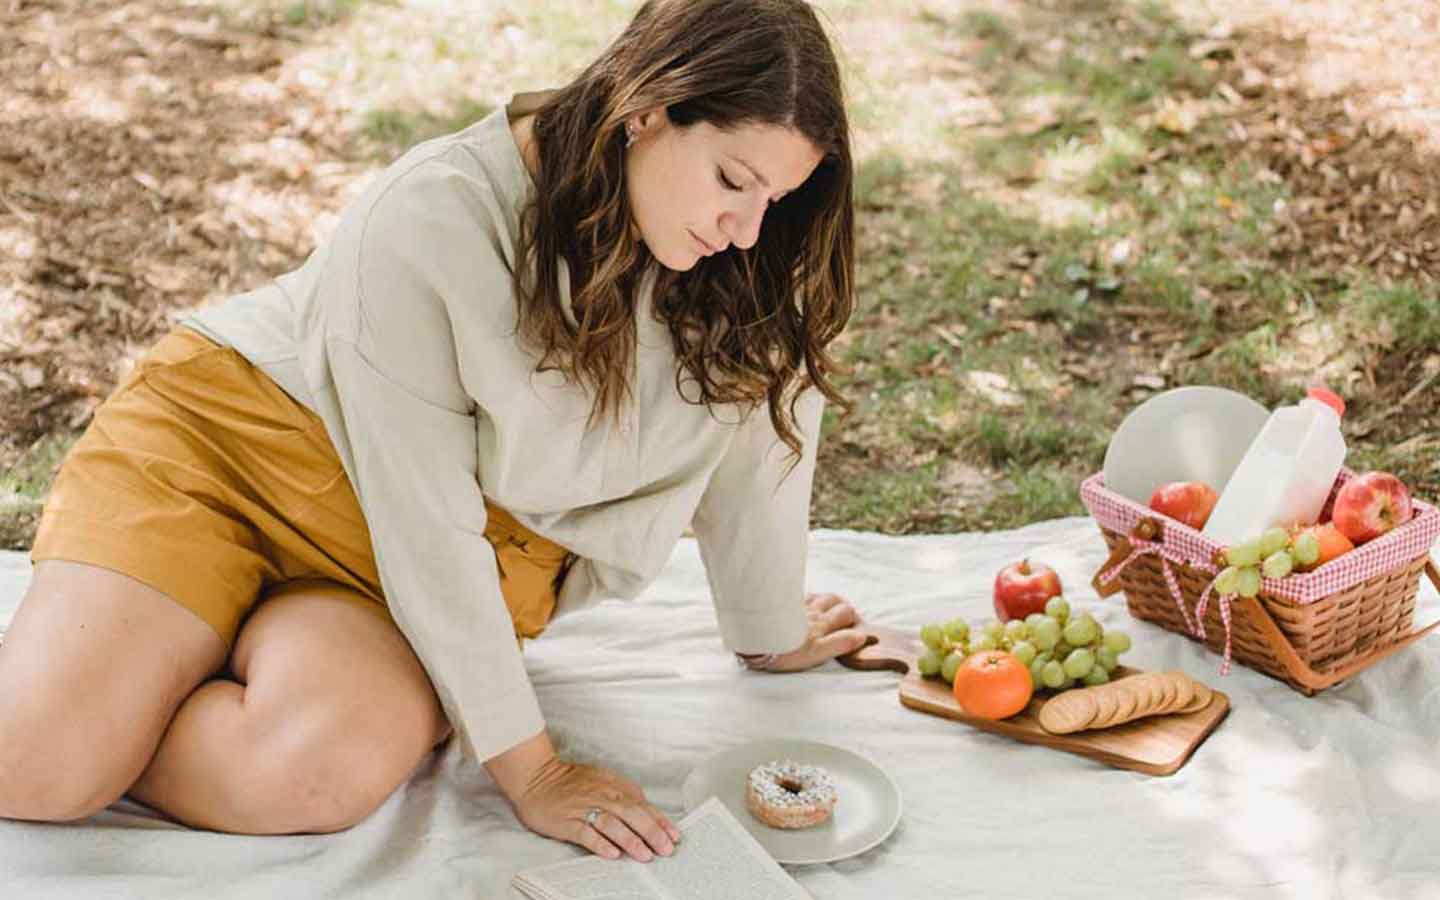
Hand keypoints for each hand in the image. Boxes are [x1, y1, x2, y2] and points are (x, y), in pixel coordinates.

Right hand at [510, 755, 681, 862]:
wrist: (536, 777)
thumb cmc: (570, 782)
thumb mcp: (602, 780)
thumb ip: (623, 794)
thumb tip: (646, 811)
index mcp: (613, 786)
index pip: (642, 804)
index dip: (660, 821)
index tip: (674, 836)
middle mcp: (602, 796)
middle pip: (631, 813)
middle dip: (651, 832)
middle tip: (665, 849)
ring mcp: (584, 808)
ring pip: (612, 824)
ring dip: (630, 839)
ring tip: (644, 855)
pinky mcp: (567, 821)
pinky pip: (585, 833)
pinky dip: (600, 843)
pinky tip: (611, 854)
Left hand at [760, 592, 866, 672]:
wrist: (755, 639)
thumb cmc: (785, 649)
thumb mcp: (817, 653)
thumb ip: (840, 643)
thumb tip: (860, 636)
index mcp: (821, 622)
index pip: (845, 612)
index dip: (854, 618)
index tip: (856, 627)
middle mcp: (810, 609)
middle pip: (833, 599)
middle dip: (842, 605)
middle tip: (844, 615)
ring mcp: (794, 604)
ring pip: (815, 594)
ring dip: (824, 599)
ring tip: (825, 607)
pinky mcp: (777, 602)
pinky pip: (794, 594)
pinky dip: (802, 597)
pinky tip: (796, 602)